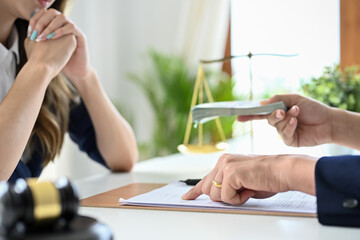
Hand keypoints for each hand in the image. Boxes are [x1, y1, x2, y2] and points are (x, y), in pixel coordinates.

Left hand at [28, 8, 91, 87]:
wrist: (73, 72)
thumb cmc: (58, 64)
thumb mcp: (45, 50)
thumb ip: (39, 41)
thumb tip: (29, 35)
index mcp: (57, 28)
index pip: (45, 15)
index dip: (36, 20)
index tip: (30, 32)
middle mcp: (65, 27)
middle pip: (53, 13)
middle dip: (42, 22)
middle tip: (36, 32)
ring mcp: (74, 31)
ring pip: (62, 18)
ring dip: (51, 26)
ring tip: (44, 36)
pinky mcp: (81, 37)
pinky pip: (72, 27)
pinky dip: (61, 31)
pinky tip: (53, 38)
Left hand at [182, 153, 316, 204]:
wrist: (284, 171)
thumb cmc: (268, 177)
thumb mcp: (243, 182)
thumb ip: (228, 186)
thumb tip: (215, 196)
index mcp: (225, 161)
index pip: (206, 178)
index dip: (195, 190)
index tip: (187, 197)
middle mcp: (223, 161)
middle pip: (208, 189)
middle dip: (223, 197)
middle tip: (243, 191)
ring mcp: (225, 166)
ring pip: (215, 195)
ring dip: (233, 198)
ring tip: (248, 188)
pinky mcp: (230, 173)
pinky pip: (226, 197)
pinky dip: (238, 199)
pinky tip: (249, 189)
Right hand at [237, 94, 332, 146]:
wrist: (328, 121)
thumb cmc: (312, 108)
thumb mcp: (294, 98)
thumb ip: (278, 99)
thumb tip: (262, 103)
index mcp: (278, 110)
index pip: (260, 112)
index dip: (249, 114)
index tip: (238, 116)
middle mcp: (279, 121)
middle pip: (267, 118)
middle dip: (273, 114)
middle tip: (281, 111)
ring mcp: (284, 131)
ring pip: (276, 126)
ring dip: (286, 118)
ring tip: (296, 113)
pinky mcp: (290, 141)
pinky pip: (284, 134)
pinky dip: (289, 126)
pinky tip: (296, 122)